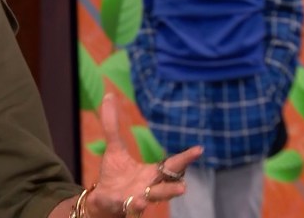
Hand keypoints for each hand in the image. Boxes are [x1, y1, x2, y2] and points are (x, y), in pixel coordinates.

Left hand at [86, 95, 201, 216]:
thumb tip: (108, 96)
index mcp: (153, 173)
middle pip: (168, 186)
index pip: (173, 165)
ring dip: (161, 196)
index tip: (200, 149)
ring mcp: (139, 198)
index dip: (186, 158)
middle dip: (176, 186)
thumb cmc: (114, 174)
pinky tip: (137, 201)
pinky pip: (133, 208)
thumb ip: (112, 125)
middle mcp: (151, 187)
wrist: (103, 198)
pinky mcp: (125, 206)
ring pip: (154, 198)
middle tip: (185, 185)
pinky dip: (136, 205)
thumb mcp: (114, 147)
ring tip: (173, 192)